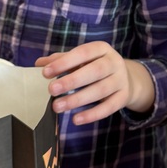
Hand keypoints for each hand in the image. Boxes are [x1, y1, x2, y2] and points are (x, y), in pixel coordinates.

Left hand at [36, 41, 153, 123]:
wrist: (127, 78)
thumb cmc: (96, 66)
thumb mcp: (82, 59)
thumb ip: (61, 60)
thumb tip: (39, 63)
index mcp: (102, 49)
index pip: (83, 52)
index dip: (65, 62)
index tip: (45, 72)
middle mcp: (114, 62)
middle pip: (95, 71)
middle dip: (72, 81)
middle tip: (51, 90)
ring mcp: (121, 80)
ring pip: (101, 90)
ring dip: (78, 99)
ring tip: (57, 106)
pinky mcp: (124, 97)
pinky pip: (109, 107)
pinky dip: (92, 114)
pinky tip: (76, 119)